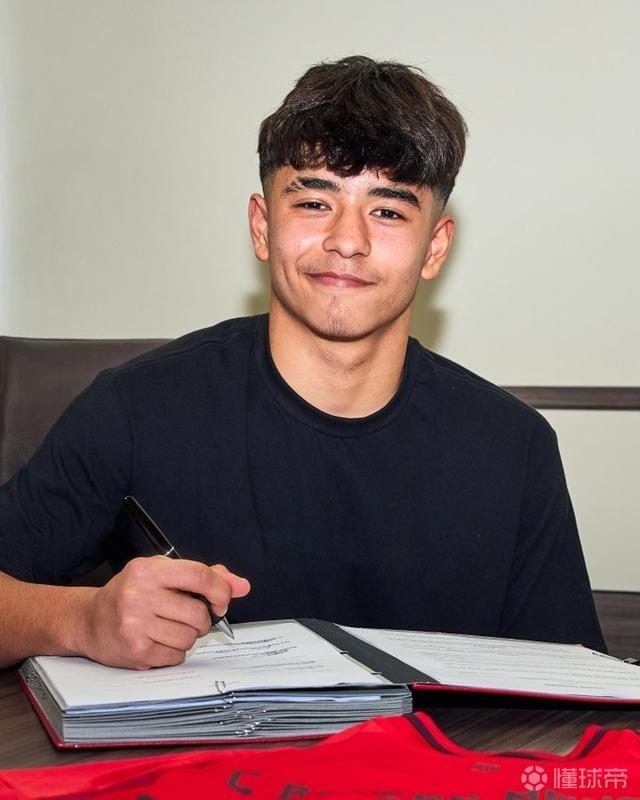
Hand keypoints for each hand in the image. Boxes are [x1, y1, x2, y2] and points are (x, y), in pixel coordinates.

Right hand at [76, 557, 249, 668]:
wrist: (89, 620)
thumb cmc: (130, 593)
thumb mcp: (162, 573)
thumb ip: (204, 576)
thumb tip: (241, 585)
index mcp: (148, 571)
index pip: (199, 576)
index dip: (220, 589)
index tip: (222, 599)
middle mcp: (139, 596)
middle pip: (198, 613)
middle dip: (202, 618)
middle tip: (188, 615)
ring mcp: (135, 626)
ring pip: (189, 637)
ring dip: (188, 636)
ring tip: (169, 627)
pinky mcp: (136, 652)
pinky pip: (176, 656)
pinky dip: (175, 651)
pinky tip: (158, 640)